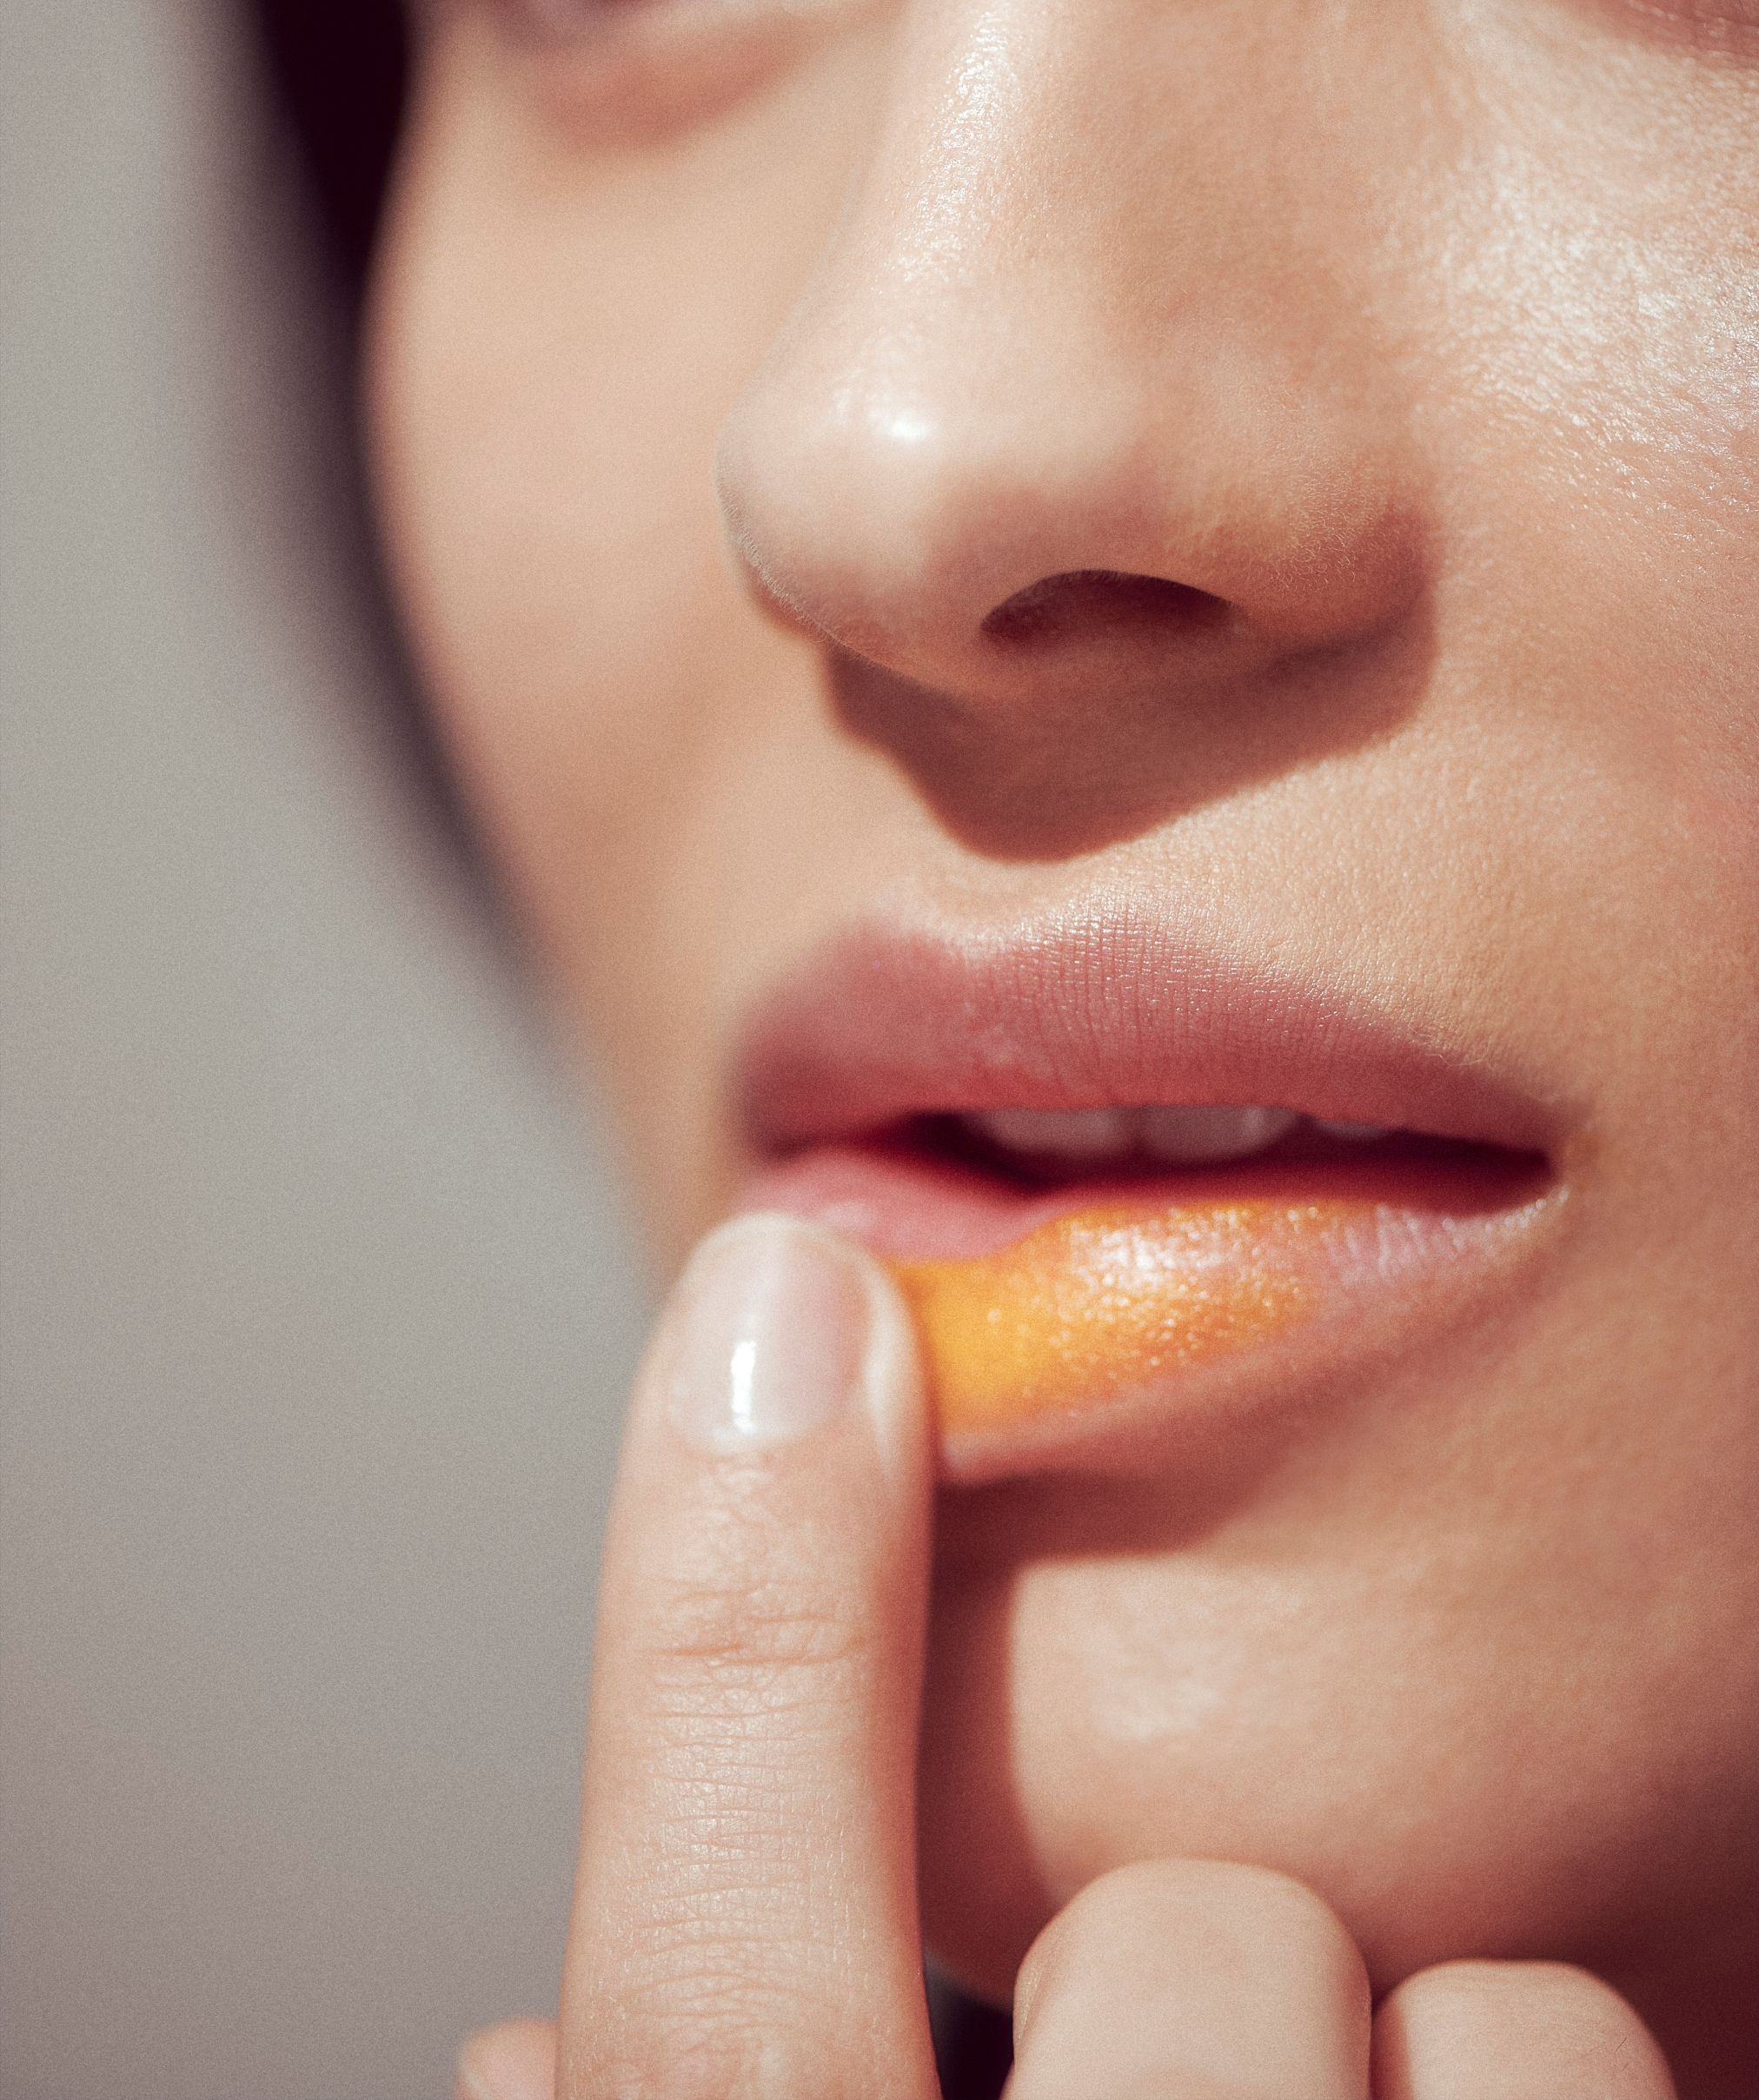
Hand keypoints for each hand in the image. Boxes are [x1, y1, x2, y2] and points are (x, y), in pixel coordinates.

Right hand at [454, 1214, 1675, 2099]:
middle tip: (1188, 1990)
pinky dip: (1553, 2074)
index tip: (784, 1283)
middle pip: (1167, 1962)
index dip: (725, 1636)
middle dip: (1186, 1911)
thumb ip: (682, 2061)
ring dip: (1389, 2017)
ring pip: (1442, 2025)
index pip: (709, 2053)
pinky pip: (1614, 2080)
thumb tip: (509, 2011)